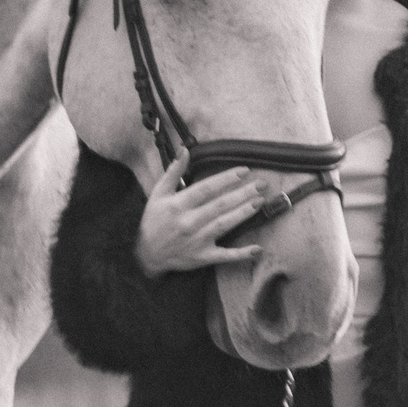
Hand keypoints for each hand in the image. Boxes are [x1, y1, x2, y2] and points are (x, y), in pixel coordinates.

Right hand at [134, 152, 266, 274]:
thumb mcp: (159, 193)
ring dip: (244, 213)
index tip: (244, 170)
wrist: (146, 254)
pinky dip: (241, 254)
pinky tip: (257, 249)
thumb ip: (173, 171)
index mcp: (178, 205)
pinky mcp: (203, 257)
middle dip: (243, 193)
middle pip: (220, 205)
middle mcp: (189, 222)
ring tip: (260, 201)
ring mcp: (197, 240)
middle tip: (261, 184)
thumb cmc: (154, 220)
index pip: (207, 188)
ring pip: (225, 224)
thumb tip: (185, 149)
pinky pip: (224, 255)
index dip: (227, 179)